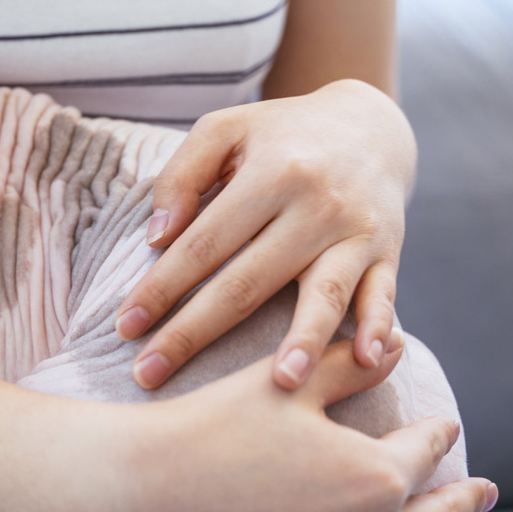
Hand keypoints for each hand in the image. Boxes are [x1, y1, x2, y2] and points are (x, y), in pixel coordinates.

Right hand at [96, 337, 495, 511]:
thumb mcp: (284, 387)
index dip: (436, 434)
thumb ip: (346, 364)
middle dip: (464, 499)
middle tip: (483, 489)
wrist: (144, 498)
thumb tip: (394, 344)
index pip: (424, 449)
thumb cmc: (211, 429)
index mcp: (373, 475)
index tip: (444, 427)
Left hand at [116, 79, 416, 389]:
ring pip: (324, 294)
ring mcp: (356, 232)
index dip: (160, 288)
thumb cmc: (279, 135)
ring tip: (280, 384)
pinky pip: (384, 295)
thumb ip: (182, 176)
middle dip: (194, 332)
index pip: (203, 243)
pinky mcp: (387, 253)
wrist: (368, 127)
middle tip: (149, 374)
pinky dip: (380, 327)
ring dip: (304, 341)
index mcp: (270, 173)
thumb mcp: (224, 130)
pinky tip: (367, 361)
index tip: (124, 327)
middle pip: (248, 281)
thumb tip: (157, 238)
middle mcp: (316, 205)